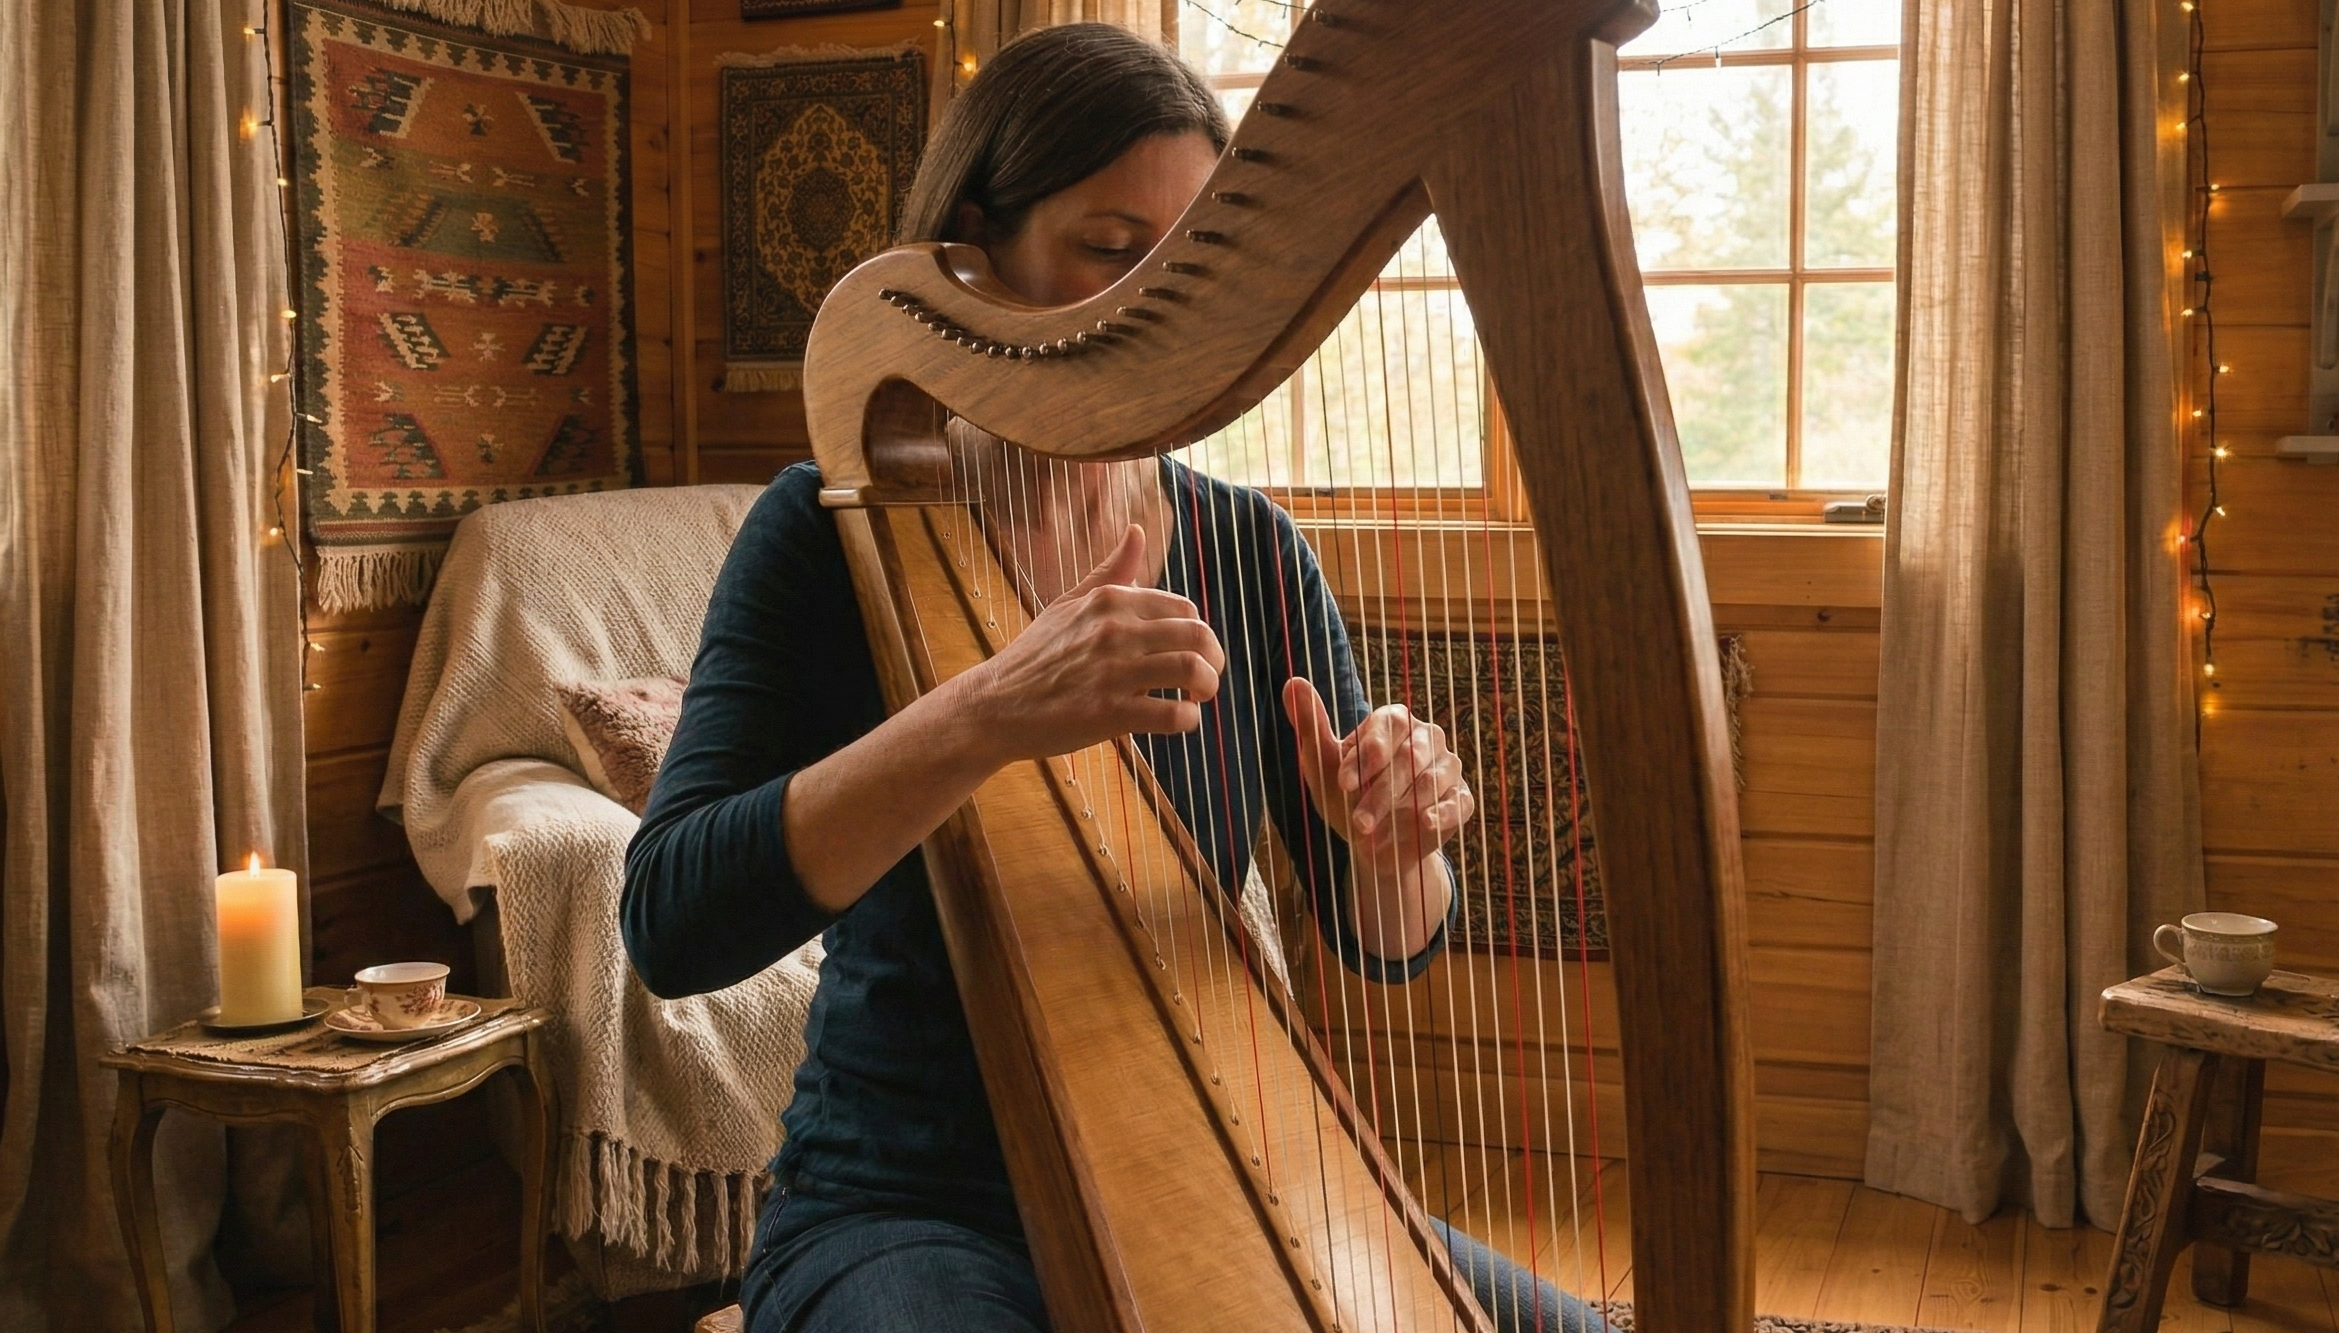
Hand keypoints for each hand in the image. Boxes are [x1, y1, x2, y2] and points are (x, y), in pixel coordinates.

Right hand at [957, 525, 1224, 762]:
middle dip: (1214, 659)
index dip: (1197, 633)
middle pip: (1198, 635)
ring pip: (1193, 671)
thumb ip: (1110, 571)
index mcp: (1110, 601)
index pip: (1184, 608)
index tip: (1190, 653)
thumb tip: (1136, 530)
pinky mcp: (1110, 713)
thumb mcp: (1069, 604)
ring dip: (1207, 688)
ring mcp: (1113, 672)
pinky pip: (1172, 714)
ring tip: (1196, 700)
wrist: (994, 705)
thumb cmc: (1033, 656)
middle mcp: (1115, 630)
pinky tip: (1178, 722)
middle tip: (1205, 680)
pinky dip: (1187, 721)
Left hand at [1283, 677, 1473, 871]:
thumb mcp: (1323, 764)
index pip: (1387, 727)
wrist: (1372, 843)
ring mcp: (1447, 767)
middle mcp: (1426, 737)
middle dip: (1381, 792)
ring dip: (1402, 808)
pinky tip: (1425, 824)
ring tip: (1371, 835)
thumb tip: (1292, 682)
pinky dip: (1443, 814)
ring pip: (1432, 780)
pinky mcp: (1461, 798)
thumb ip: (1311, 724)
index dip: (1367, 755)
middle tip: (1358, 822)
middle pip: (1410, 756)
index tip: (1343, 783)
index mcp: (1394, 721)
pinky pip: (1458, 802)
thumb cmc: (1346, 796)